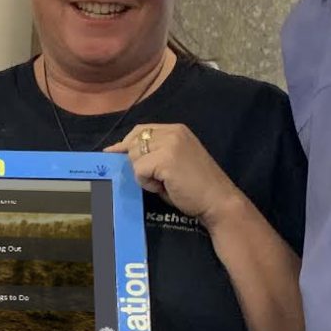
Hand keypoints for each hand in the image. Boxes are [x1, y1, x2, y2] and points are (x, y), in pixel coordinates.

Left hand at [109, 122, 245, 230]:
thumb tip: (121, 153)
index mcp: (176, 129)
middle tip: (156, 178)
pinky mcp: (165, 159)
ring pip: (134, 157)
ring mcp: (170, 144)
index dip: (126, 143)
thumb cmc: (195, 187)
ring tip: (163, 182)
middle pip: (134, 143)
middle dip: (137, 163)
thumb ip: (153, 153)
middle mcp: (173, 132)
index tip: (113, 153)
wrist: (217, 200)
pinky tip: (164, 187)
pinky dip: (147, 183)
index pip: (141, 130)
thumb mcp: (173, 162)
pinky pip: (139, 170)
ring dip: (143, 174)